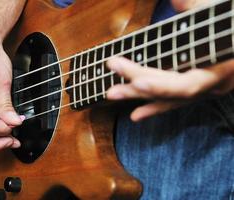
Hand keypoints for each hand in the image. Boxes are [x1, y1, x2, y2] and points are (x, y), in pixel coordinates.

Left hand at [106, 0, 224, 121]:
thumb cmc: (233, 24)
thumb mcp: (218, 12)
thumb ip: (196, 4)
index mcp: (222, 67)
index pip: (184, 83)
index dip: (158, 84)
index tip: (130, 76)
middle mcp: (215, 85)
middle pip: (171, 91)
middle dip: (138, 82)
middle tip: (112, 72)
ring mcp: (207, 90)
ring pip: (170, 98)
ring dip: (139, 96)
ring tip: (112, 94)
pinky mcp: (199, 90)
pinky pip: (175, 102)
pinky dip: (154, 107)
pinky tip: (136, 114)